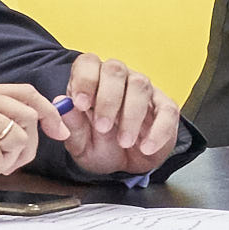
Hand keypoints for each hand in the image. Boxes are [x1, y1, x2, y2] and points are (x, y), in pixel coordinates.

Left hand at [48, 54, 180, 175]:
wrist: (125, 166)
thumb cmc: (99, 146)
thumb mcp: (81, 143)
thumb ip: (72, 125)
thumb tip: (62, 103)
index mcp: (93, 81)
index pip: (88, 63)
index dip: (84, 80)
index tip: (80, 104)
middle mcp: (119, 79)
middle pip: (115, 70)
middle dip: (107, 99)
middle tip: (102, 127)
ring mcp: (144, 91)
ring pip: (140, 85)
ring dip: (131, 114)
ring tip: (124, 141)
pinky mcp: (165, 108)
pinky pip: (167, 111)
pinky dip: (158, 130)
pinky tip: (146, 147)